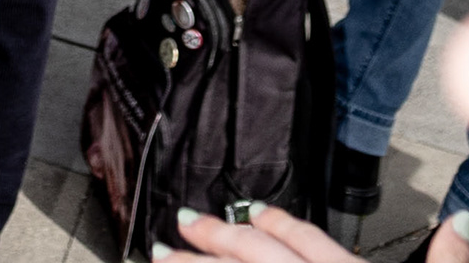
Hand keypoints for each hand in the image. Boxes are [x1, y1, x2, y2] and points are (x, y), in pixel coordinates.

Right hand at [155, 204, 353, 262]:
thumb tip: (213, 260)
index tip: (161, 260)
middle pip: (235, 256)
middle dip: (192, 255)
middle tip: (161, 250)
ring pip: (263, 243)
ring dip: (223, 232)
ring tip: (193, 222)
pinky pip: (307, 235)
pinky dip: (278, 221)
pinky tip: (261, 212)